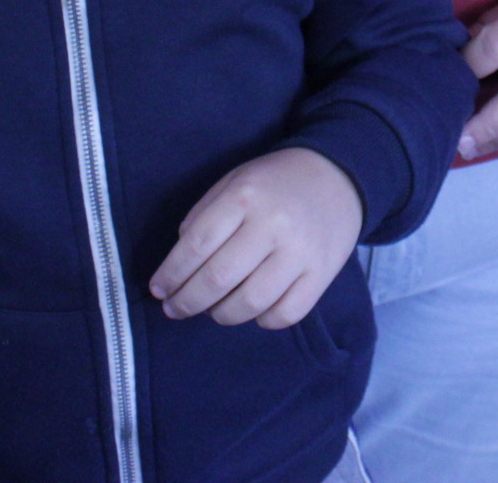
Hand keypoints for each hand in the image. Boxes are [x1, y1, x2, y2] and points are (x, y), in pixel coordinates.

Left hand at [149, 147, 362, 328]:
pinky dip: (262, 321)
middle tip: (174, 309)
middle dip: (187, 302)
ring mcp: (300, 252)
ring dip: (221, 315)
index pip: (196, 245)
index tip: (158, 290)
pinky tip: (252, 310)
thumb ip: (203, 218)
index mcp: (244, 197)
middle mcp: (273, 225)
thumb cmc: (275, 183)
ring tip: (212, 310)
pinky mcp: (322, 275)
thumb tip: (179, 266)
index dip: (171, 274)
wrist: (338, 177)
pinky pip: (285, 314)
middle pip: (219, 278)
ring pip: (250, 303)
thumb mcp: (233, 182)